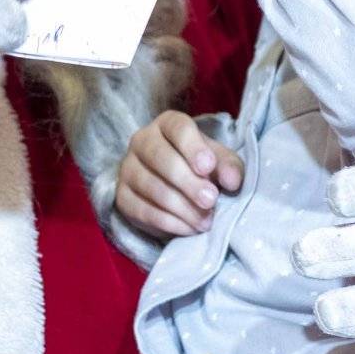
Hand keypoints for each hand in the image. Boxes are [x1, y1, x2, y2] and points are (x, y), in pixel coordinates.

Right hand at [115, 111, 245, 238]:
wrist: (174, 186)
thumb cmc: (200, 167)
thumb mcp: (219, 161)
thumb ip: (229, 166)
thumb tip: (232, 181)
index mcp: (167, 124)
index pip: (178, 128)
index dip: (193, 147)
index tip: (208, 167)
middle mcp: (142, 141)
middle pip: (161, 159)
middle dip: (188, 183)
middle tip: (210, 200)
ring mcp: (128, 169)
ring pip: (152, 188)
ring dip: (182, 208)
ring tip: (205, 221)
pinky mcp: (122, 197)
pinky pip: (143, 211)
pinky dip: (169, 223)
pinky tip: (189, 229)